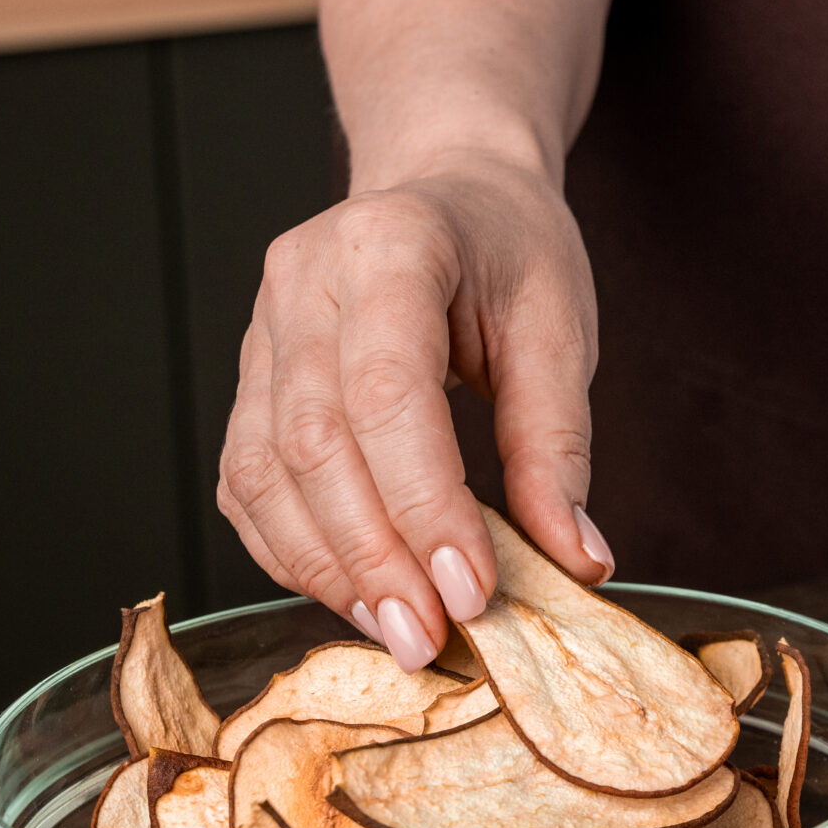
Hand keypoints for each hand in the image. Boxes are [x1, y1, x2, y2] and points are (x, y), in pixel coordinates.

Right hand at [217, 156, 607, 669]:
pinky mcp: (250, 378)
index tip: (471, 590)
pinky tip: (351, 591)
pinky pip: (249, 479)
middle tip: (429, 639)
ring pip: (265, 471)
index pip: (388, 394)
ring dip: (327, 567)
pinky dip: (293, 548)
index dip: (423, 504)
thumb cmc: (511, 252)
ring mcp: (261, 328)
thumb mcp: (560, 329)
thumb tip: (578, 559)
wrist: (450, 188)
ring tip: (397, 631)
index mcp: (390, 246)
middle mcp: (303, 282)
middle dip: (372, 557)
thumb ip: (559, 445)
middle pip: (314, 444)